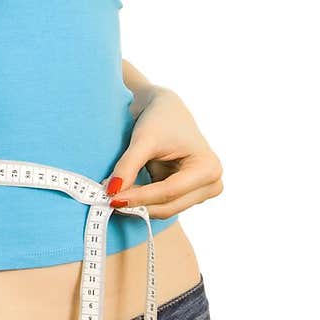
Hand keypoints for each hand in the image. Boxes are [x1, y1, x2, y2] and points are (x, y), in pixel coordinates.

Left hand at [104, 88, 223, 218]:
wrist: (166, 109)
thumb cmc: (160, 119)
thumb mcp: (144, 139)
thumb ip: (128, 166)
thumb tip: (112, 192)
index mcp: (208, 168)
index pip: (169, 191)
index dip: (139, 197)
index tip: (111, 199)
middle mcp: (212, 183)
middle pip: (169, 205)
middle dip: (138, 205)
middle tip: (107, 201)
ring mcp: (202, 192)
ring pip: (165, 209)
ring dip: (139, 206)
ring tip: (113, 196)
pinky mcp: (189, 195)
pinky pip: (163, 205)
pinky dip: (143, 202)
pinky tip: (125, 194)